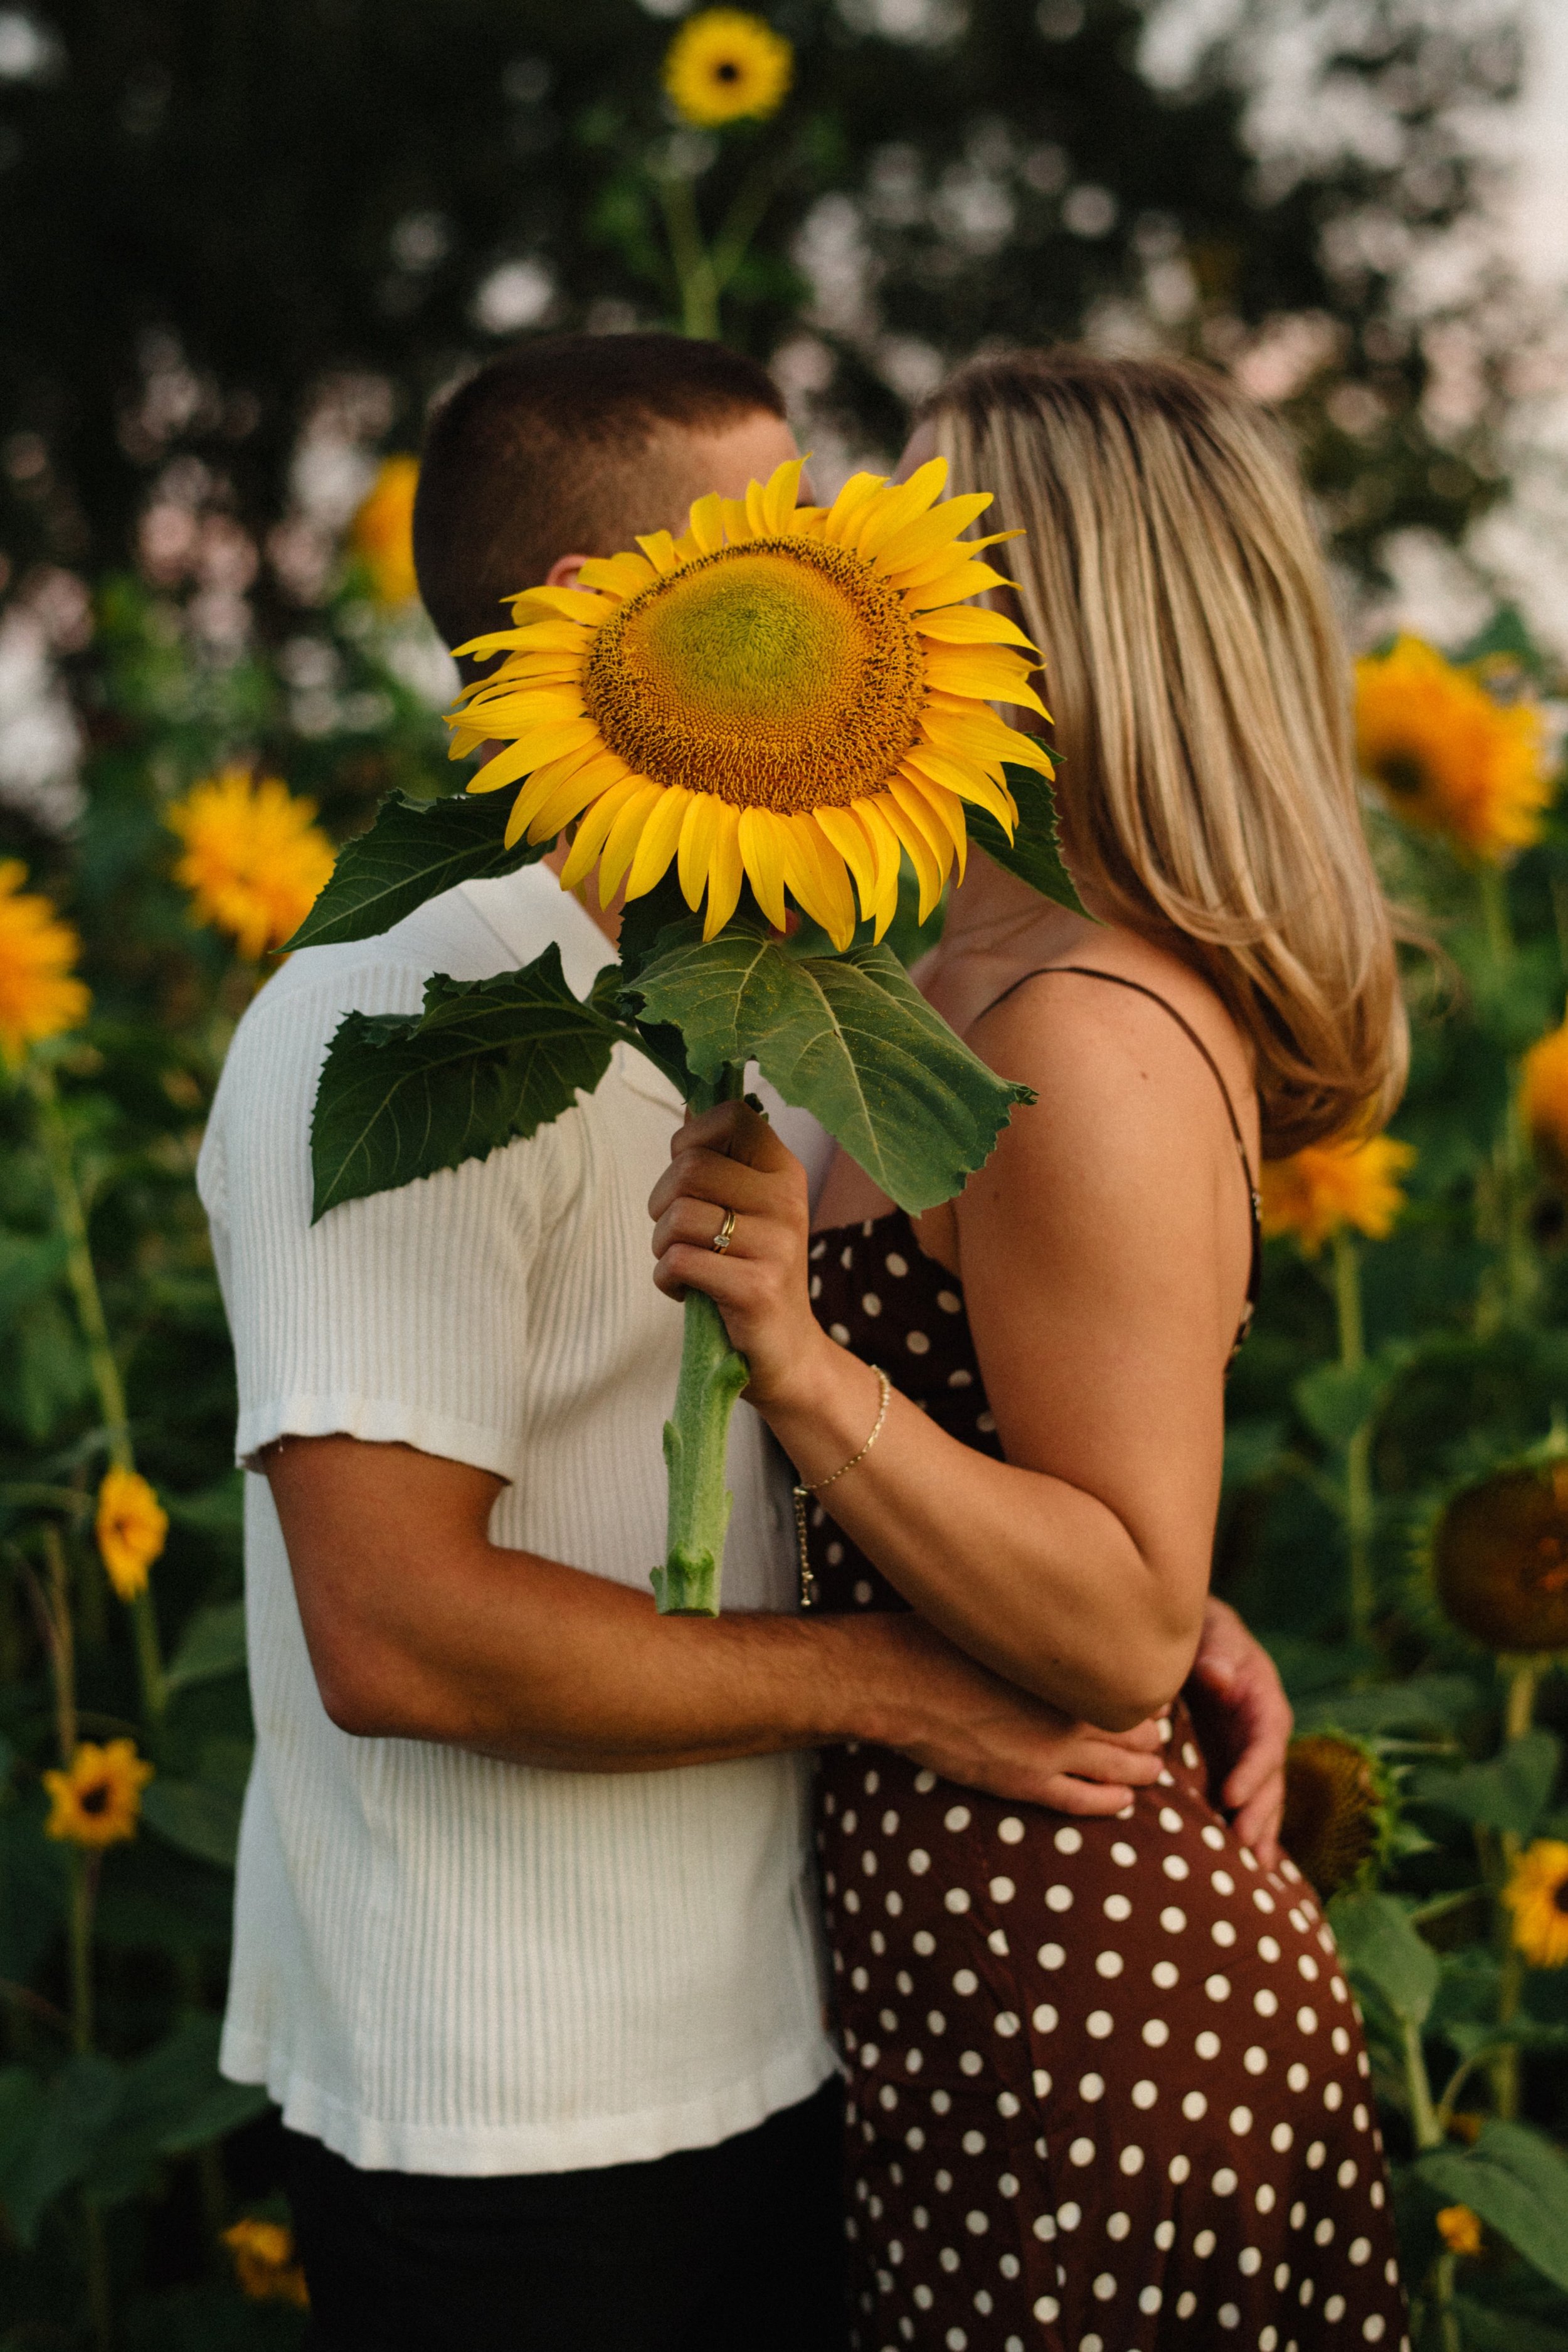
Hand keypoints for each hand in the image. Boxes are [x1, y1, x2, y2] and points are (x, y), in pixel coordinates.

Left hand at [648, 1099, 835, 1411]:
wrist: (786, 1352)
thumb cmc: (750, 1271)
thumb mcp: (745, 1207)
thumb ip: (719, 1160)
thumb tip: (689, 1105)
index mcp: (784, 1170)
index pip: (732, 1115)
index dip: (690, 1138)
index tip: (687, 1173)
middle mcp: (787, 1200)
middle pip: (690, 1167)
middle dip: (661, 1201)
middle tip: (677, 1232)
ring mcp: (777, 1245)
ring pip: (679, 1215)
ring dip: (661, 1244)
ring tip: (683, 1262)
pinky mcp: (757, 1288)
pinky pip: (680, 1261)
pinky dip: (666, 1278)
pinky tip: (685, 1290)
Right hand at [871, 1616, 1167, 1813]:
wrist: (896, 1680)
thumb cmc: (939, 1635)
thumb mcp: (999, 1613)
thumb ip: (1038, 1616)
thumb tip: (1058, 1591)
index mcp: (1067, 1667)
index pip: (1131, 1683)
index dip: (1147, 1690)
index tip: (1152, 1689)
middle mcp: (1068, 1711)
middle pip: (1134, 1729)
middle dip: (1151, 1732)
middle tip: (1160, 1732)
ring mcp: (1047, 1752)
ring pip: (1117, 1768)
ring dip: (1141, 1769)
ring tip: (1154, 1768)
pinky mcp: (1022, 1782)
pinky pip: (1081, 1801)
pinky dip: (1109, 1802)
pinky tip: (1124, 1801)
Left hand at [1188, 1597, 1291, 1864]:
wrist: (1202, 1640)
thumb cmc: (1207, 1634)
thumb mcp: (1214, 1633)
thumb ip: (1217, 1654)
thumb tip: (1219, 1677)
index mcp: (1265, 1704)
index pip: (1265, 1741)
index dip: (1252, 1770)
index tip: (1230, 1796)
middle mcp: (1264, 1737)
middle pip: (1269, 1781)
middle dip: (1260, 1814)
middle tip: (1245, 1847)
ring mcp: (1250, 1758)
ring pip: (1263, 1801)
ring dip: (1259, 1833)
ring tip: (1254, 1872)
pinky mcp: (1233, 1770)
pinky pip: (1245, 1805)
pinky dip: (1249, 1832)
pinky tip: (1248, 1871)